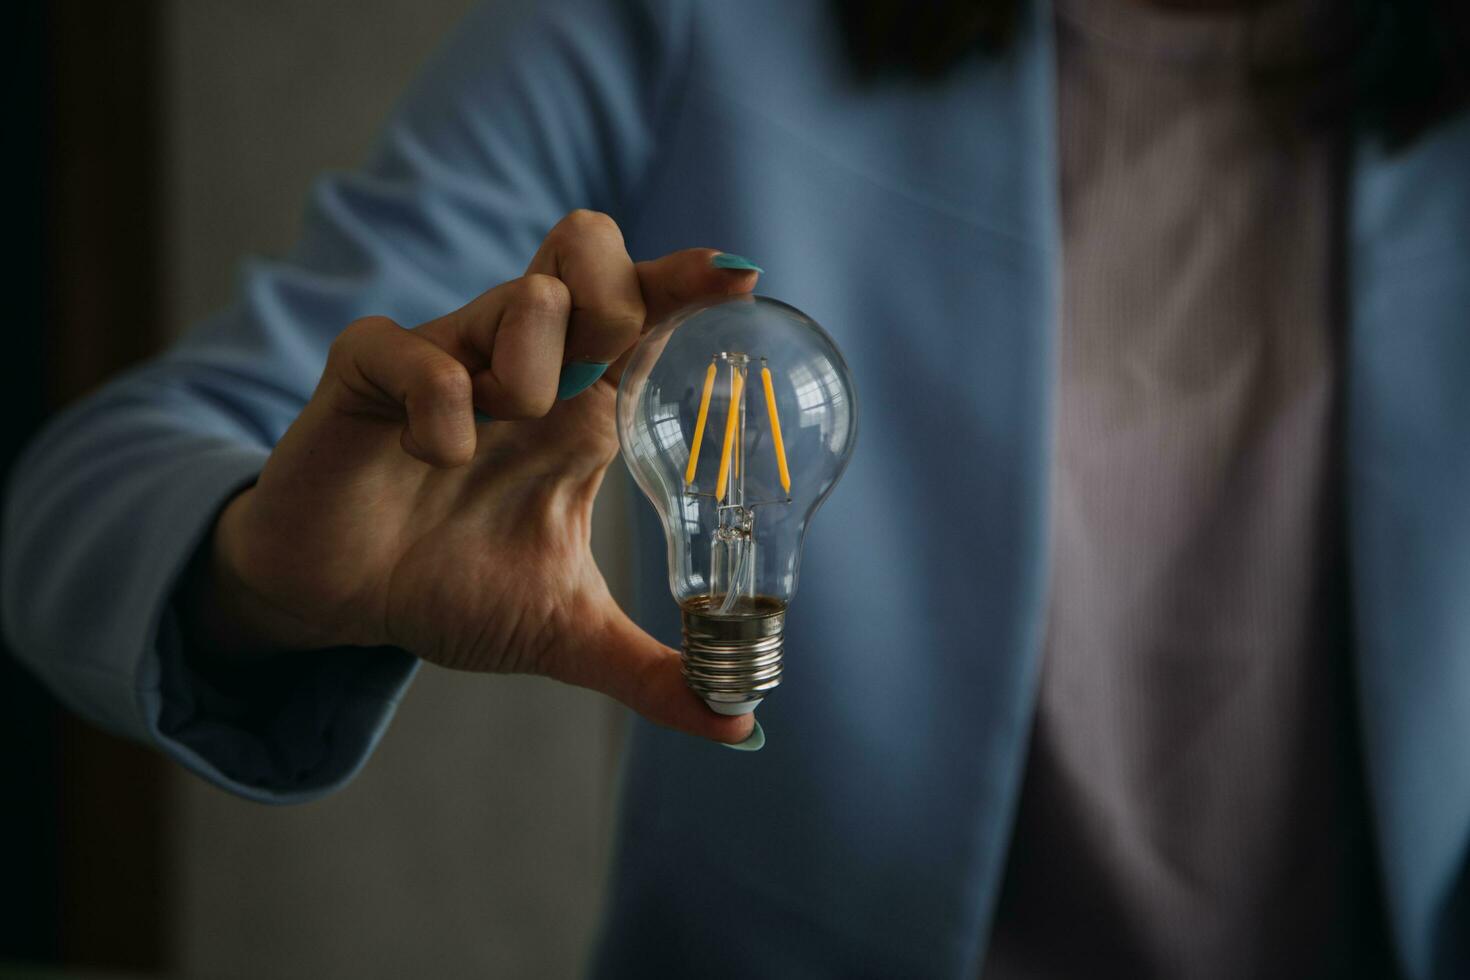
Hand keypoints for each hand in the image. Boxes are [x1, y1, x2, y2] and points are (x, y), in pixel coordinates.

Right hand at [182, 210, 759, 743]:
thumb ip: (651, 672)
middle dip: (621, 291)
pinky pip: (417, 352)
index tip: (741, 280)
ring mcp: (447, 355)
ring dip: (535, 371)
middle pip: (589, 252)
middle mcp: (522, 363)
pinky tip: (435, 458)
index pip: (646, 312)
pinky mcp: (368, 369)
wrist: (344, 606)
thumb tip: (741, 728)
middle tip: (606, 369)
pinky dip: (440, 409)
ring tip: (503, 435)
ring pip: (525, 295)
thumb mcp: (565, 632)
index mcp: (579, 406)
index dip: (690, 283)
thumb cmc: (451, 589)